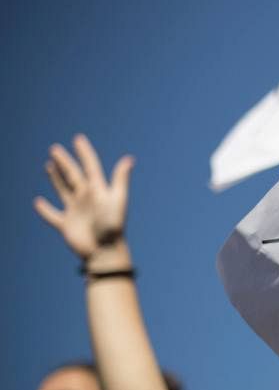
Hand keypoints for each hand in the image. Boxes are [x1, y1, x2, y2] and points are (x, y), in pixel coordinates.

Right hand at [34, 134, 133, 259]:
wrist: (105, 251)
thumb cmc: (113, 225)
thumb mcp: (117, 199)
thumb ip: (120, 179)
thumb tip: (129, 159)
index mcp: (97, 190)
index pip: (90, 166)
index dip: (84, 153)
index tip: (78, 139)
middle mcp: (86, 198)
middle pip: (73, 175)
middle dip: (65, 162)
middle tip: (55, 149)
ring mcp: (75, 211)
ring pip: (63, 190)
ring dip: (56, 179)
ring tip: (49, 166)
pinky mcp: (66, 225)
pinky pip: (52, 215)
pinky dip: (44, 209)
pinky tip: (38, 202)